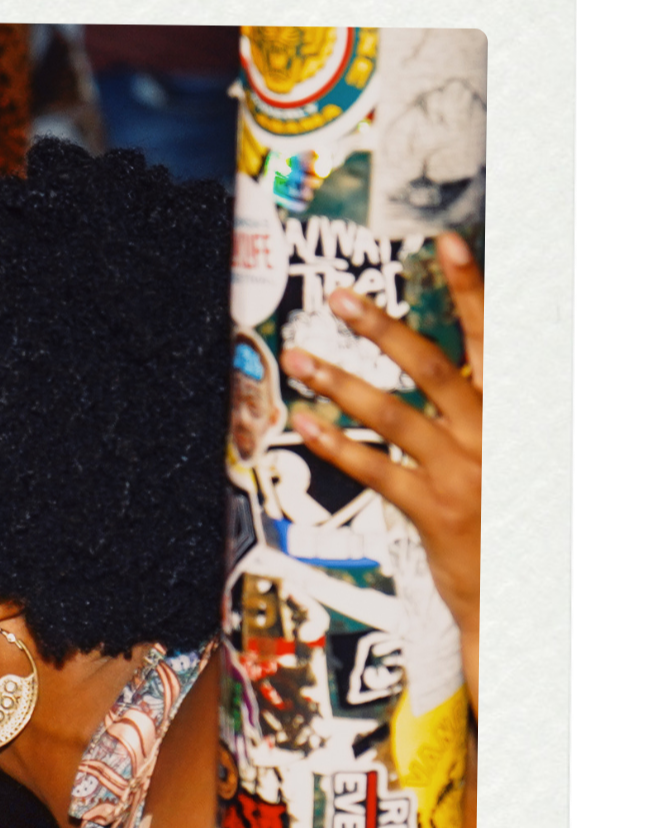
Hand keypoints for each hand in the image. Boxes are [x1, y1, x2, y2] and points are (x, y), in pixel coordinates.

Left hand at [279, 231, 481, 708]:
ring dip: (340, 383)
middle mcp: (491, 430)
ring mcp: (460, 470)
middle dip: (382, 328)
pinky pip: (374, 470)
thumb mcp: (519, 442)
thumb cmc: (518, 508)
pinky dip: (336, 444)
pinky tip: (303, 424)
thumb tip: (466, 356)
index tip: (447, 243)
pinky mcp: (431, 509)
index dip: (471, 287)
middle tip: (338, 299)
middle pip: (431, 365)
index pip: (495, 335)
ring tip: (301, 359)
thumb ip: (490, 399)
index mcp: (516, 405)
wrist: (527, 584)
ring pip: (392, 414)